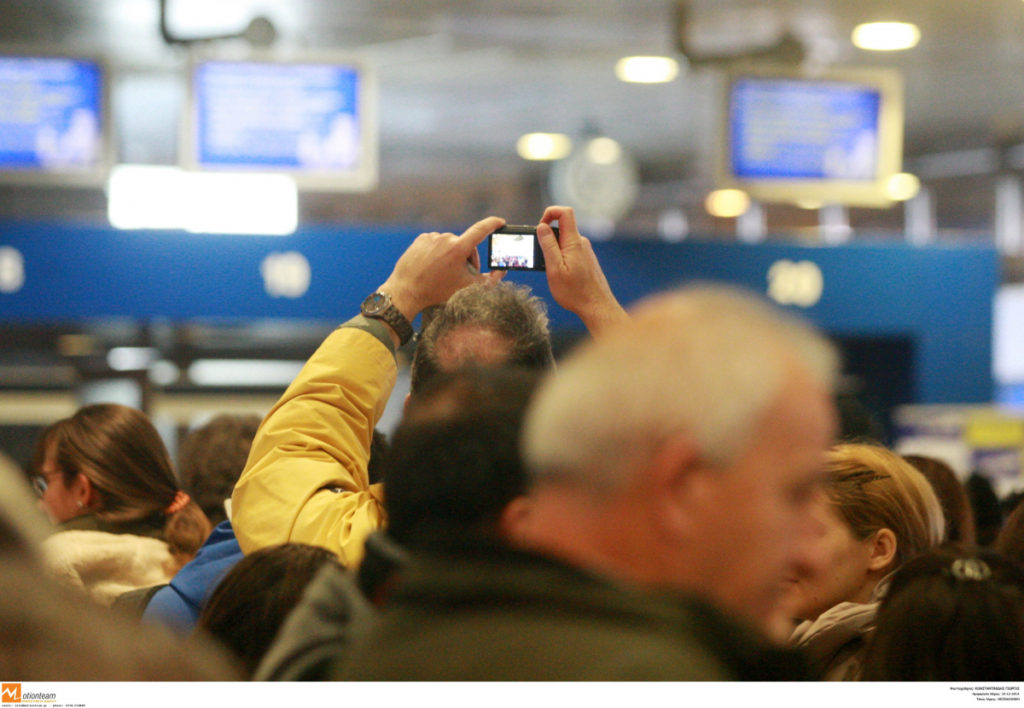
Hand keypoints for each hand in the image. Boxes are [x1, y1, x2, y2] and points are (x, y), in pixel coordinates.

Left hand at [379, 216, 506, 322]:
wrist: (407, 291)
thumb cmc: (437, 291)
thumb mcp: (467, 287)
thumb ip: (489, 280)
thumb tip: (502, 271)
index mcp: (458, 248)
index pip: (481, 229)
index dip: (493, 224)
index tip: (500, 222)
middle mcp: (445, 238)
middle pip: (465, 244)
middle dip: (467, 257)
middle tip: (461, 274)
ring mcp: (432, 237)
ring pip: (450, 244)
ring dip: (452, 254)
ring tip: (444, 271)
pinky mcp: (421, 239)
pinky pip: (436, 242)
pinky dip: (438, 252)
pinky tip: (433, 265)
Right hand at [537, 206, 627, 336]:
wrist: (596, 306)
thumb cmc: (575, 292)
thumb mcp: (555, 269)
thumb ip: (548, 246)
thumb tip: (542, 227)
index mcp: (574, 242)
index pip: (565, 213)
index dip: (550, 213)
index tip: (540, 227)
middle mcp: (581, 243)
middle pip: (561, 227)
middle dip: (547, 237)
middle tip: (541, 257)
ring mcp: (584, 251)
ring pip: (564, 241)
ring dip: (553, 251)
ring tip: (551, 271)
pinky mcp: (585, 259)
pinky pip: (569, 251)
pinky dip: (560, 258)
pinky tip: (560, 275)